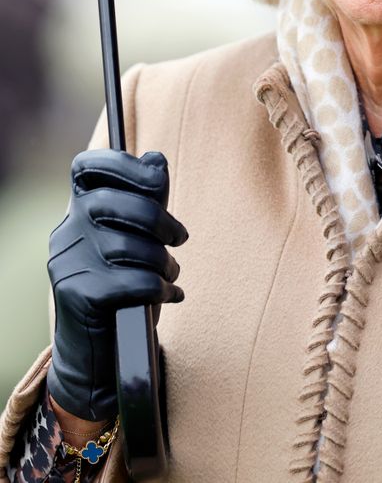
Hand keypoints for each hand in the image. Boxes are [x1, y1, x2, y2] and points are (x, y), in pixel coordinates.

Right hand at [47, 150, 187, 420]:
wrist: (95, 358)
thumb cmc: (120, 290)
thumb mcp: (131, 241)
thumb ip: (142, 202)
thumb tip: (156, 159)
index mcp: (76, 211)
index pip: (86, 167)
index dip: (123, 163)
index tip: (155, 179)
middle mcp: (66, 232)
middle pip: (118, 202)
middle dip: (160, 220)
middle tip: (180, 238)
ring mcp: (68, 264)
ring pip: (129, 245)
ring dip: (164, 261)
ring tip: (171, 275)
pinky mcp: (79, 296)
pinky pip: (133, 281)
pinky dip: (160, 287)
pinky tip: (169, 295)